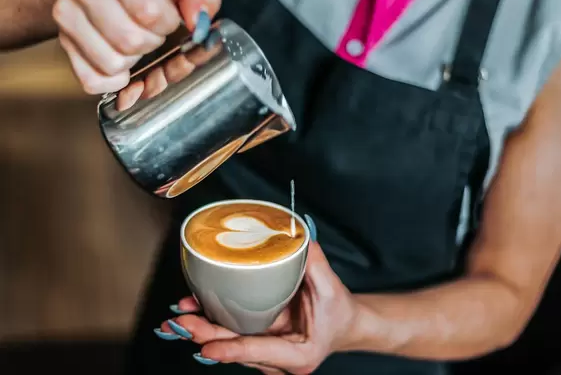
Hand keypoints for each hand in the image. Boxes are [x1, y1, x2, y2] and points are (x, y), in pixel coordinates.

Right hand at [52, 0, 221, 94]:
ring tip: (136, 43)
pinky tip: (125, 64)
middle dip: (153, 42)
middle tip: (153, 31)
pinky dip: (116, 81)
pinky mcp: (66, 44)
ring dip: (134, 62)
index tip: (169, 17)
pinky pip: (93, 81)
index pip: (149, 13)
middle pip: (130, 41)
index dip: (168, 23)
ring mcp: (69, 18)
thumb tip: (197, 20)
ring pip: (112, 64)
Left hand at [156, 225, 362, 373]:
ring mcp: (266, 349)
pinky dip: (212, 321)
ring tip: (178, 316)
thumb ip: (315, 263)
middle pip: (236, 347)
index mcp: (298, 354)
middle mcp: (278, 357)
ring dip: (203, 328)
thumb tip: (297, 237)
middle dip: (205, 335)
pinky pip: (233, 331)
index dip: (233, 349)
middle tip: (180, 322)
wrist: (346, 324)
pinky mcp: (260, 337)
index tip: (208, 348)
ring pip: (230, 341)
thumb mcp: (332, 288)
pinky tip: (193, 309)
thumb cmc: (340, 312)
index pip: (261, 351)